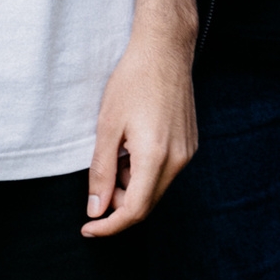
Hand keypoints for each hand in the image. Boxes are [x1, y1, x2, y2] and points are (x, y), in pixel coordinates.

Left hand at [83, 30, 196, 236]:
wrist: (165, 51)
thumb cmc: (133, 82)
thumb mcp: (107, 127)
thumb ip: (101, 172)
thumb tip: (96, 209)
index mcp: (156, 156)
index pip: (134, 210)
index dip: (109, 225)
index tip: (88, 227)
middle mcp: (178, 159)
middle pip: (147, 202)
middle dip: (119, 204)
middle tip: (98, 184)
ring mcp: (188, 151)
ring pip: (156, 187)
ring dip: (132, 186)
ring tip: (117, 154)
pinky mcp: (190, 143)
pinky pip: (166, 171)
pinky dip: (145, 172)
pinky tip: (133, 147)